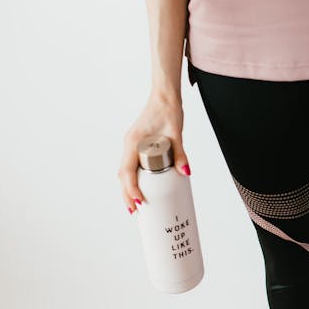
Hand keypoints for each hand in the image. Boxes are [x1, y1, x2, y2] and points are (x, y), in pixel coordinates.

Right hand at [118, 89, 190, 214]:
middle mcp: (129, 145)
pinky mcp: (138, 145)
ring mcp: (131, 145)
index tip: (138, 202)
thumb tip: (186, 173)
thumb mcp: (176, 133)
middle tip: (135, 212)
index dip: (131, 189)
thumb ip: (180, 154)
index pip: (127, 171)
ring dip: (128, 189)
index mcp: (133, 142)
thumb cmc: (168, 110)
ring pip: (125, 172)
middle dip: (127, 195)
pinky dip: (133, 179)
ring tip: (136, 206)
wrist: (165, 96)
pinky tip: (140, 189)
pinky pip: (132, 166)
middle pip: (123, 176)